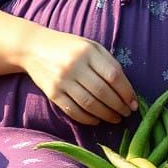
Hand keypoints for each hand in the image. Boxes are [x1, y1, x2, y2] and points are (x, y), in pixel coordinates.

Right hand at [20, 27, 138, 125]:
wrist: (34, 47)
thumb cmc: (69, 47)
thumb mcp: (91, 46)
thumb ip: (108, 62)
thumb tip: (127, 89)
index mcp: (88, 51)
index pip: (113, 75)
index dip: (126, 92)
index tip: (134, 103)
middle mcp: (75, 65)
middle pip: (103, 92)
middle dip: (119, 106)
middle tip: (127, 114)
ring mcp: (62, 80)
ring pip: (89, 104)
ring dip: (106, 115)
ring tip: (116, 119)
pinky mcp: (52, 93)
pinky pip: (73, 111)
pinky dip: (88, 119)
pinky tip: (97, 120)